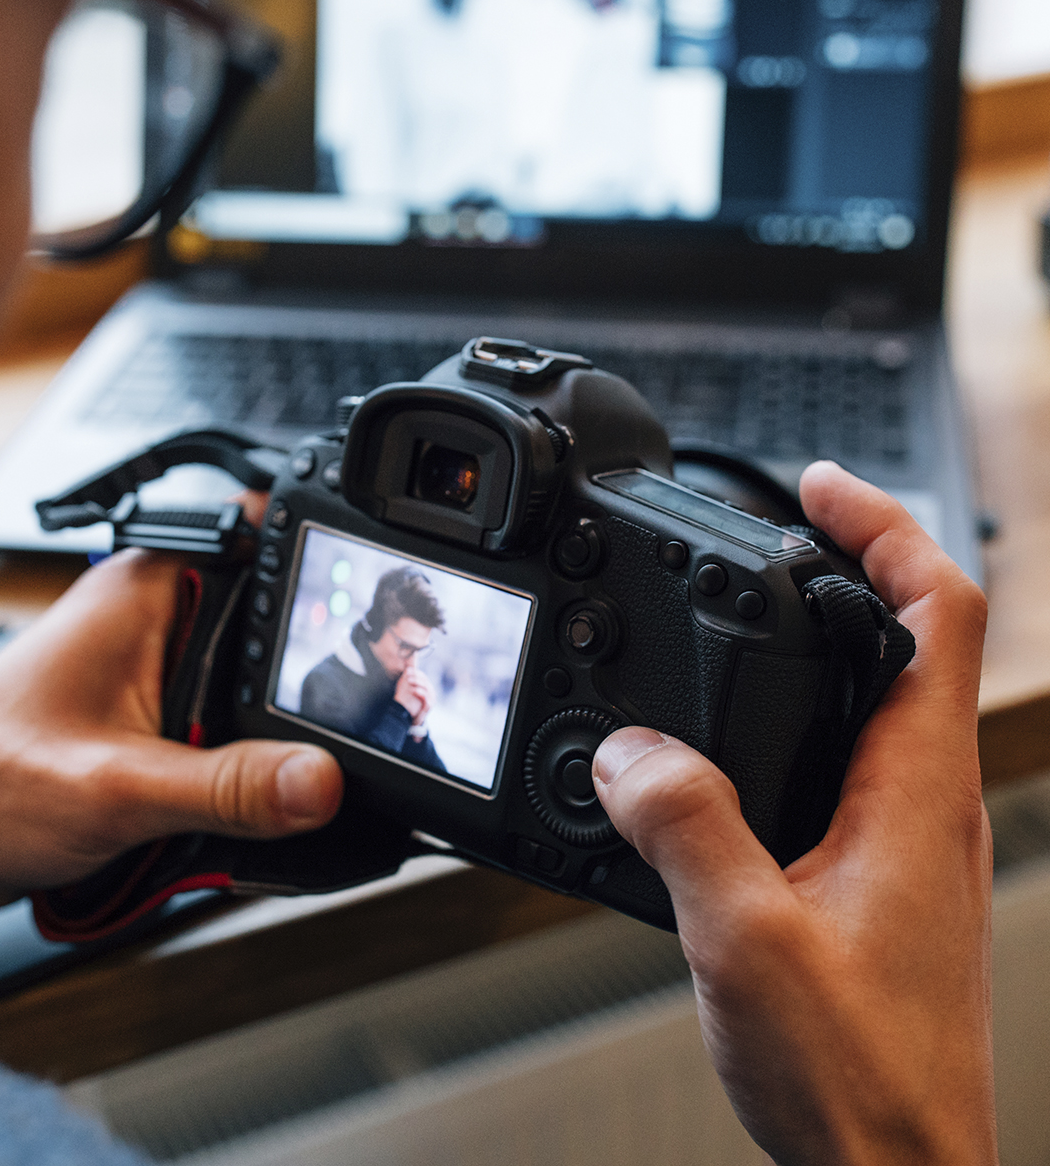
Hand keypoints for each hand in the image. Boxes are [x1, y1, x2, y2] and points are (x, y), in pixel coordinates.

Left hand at [0, 549, 343, 917]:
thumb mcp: (119, 789)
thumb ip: (228, 787)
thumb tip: (324, 782)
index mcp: (152, 589)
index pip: (272, 543)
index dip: (332, 580)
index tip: (378, 637)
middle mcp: (160, 613)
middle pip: (279, 625)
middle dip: (312, 682)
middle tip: (343, 740)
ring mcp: (159, 662)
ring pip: (259, 682)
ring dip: (277, 733)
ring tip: (292, 782)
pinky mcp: (155, 709)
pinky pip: (228, 723)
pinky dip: (247, 761)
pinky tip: (255, 801)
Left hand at [395, 666, 433, 726]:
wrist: (409, 717)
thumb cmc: (408, 702)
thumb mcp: (407, 689)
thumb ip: (407, 679)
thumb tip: (406, 669)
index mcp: (426, 686)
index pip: (422, 676)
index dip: (415, 672)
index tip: (407, 670)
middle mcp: (430, 691)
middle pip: (425, 681)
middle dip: (416, 676)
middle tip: (407, 675)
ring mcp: (431, 699)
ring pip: (426, 688)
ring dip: (418, 683)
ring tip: (409, 681)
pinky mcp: (429, 706)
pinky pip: (426, 698)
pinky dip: (421, 693)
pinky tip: (414, 690)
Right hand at [592, 462, 995, 1165]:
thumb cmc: (859, 1082)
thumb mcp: (746, 944)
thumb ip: (686, 829)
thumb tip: (631, 749)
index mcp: (914, 790)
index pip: (938, 612)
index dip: (883, 527)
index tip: (816, 487)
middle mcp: (920, 801)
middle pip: (907, 636)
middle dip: (842, 563)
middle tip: (766, 528)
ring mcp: (900, 838)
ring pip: (866, 697)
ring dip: (810, 639)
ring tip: (726, 617)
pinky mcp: (871, 875)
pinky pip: (832, 759)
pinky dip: (779, 716)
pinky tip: (711, 746)